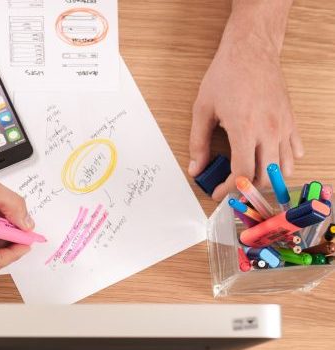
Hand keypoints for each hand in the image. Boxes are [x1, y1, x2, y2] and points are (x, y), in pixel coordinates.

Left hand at [188, 27, 303, 200]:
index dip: (229, 190)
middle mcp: (268, 131)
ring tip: (250, 176)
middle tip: (231, 187)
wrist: (251, 51)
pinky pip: (295, 150)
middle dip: (247, 189)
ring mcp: (283, 126)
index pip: (242, 174)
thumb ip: (198, 143)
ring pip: (284, 168)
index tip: (218, 193)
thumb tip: (196, 168)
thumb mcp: (202, 109)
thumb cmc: (226, 75)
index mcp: (245, 129)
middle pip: (265, 177)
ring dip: (268, 179)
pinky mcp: (291, 120)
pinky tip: (269, 159)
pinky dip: (284, 162)